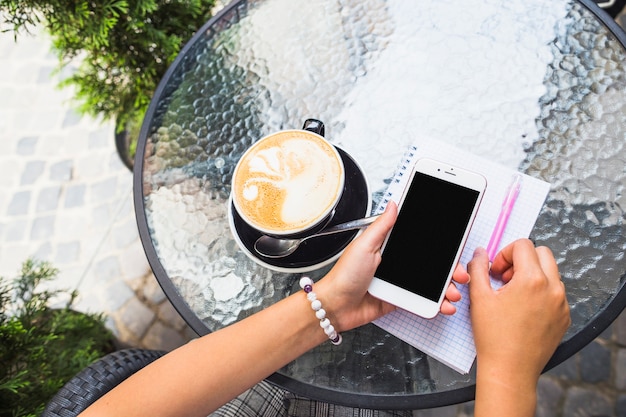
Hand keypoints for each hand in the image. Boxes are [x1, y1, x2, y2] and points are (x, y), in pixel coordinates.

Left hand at [316, 201, 469, 332]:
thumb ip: (382, 226)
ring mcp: (400, 282)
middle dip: (450, 267)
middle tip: (459, 272)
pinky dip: (437, 304)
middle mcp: (397, 262)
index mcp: (389, 245)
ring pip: (431, 283)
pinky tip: (444, 305)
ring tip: (453, 292)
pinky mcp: (400, 299)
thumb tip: (394, 203)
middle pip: (431, 263)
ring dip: (447, 287)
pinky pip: (423, 301)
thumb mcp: (364, 245)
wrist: (336, 306)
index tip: (454, 243)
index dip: (440, 243)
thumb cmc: (344, 275)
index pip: (420, 241)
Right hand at [467, 240, 569, 384]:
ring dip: (533, 275)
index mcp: (532, 280)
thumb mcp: (479, 297)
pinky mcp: (564, 317)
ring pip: (551, 273)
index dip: (505, 253)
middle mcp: (553, 289)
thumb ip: (478, 268)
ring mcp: (561, 304)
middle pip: (542, 253)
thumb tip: (480, 253)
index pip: (523, 245)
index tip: (497, 271)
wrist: (510, 370)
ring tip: (514, 295)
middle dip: (522, 259)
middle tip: (506, 278)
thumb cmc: (494, 337)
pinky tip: (524, 309)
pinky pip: (556, 293)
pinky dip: (541, 293)